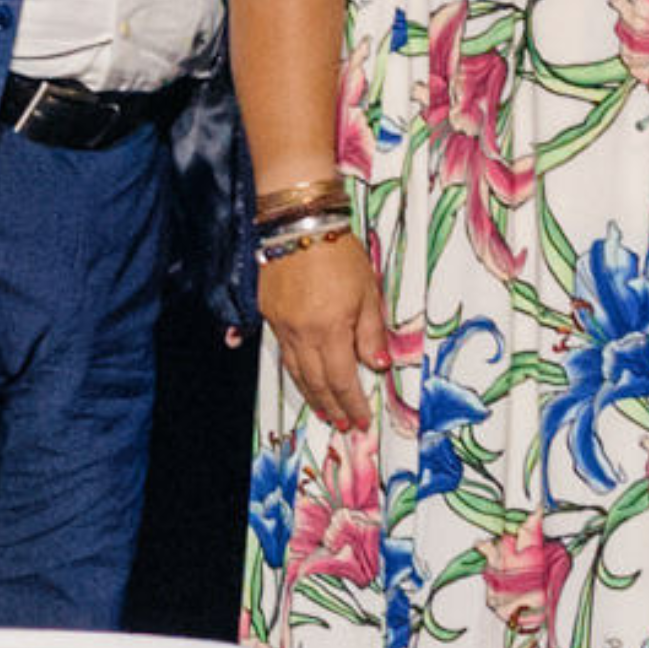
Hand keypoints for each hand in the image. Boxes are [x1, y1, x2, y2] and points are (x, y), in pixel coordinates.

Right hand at [258, 222, 397, 428]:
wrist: (299, 224)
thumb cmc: (338, 252)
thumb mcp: (368, 292)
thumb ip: (371, 333)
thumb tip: (378, 365)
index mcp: (330, 329)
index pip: (342, 380)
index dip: (352, 404)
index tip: (361, 419)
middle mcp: (302, 334)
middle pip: (316, 383)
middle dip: (332, 407)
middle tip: (343, 423)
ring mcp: (282, 326)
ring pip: (296, 372)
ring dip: (311, 395)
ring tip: (324, 410)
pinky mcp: (270, 315)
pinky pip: (284, 353)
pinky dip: (296, 372)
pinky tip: (304, 379)